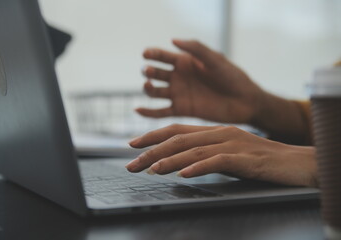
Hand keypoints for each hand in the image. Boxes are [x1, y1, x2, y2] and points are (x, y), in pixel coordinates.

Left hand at [126, 124, 317, 186]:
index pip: (177, 130)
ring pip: (194, 150)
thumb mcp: (226, 152)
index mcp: (214, 130)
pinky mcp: (245, 158)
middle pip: (179, 140)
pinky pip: (218, 162)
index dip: (153, 136)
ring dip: (170, 160)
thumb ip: (205, 154)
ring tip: (151, 169)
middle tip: (132, 164)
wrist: (295, 162)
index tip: (133, 145)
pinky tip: (183, 176)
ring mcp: (232, 143)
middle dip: (152, 151)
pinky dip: (198, 168)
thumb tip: (179, 164)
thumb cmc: (258, 159)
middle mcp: (220, 132)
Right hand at [137, 39, 264, 123]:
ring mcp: (179, 94)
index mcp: (185, 62)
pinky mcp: (182, 110)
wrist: (244, 101)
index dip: (152, 54)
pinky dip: (148, 112)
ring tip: (148, 85)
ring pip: (155, 92)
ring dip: (147, 88)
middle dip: (149, 71)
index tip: (146, 54)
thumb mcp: (215, 59)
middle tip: (149, 71)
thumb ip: (196, 49)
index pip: (162, 56)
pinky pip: (161, 112)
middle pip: (156, 73)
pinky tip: (137, 109)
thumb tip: (173, 40)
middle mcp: (179, 78)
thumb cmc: (232, 77)